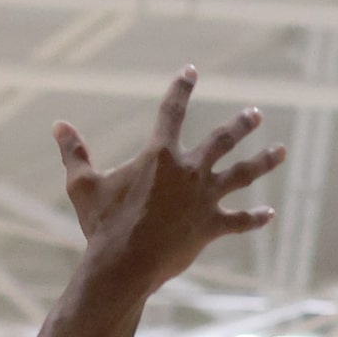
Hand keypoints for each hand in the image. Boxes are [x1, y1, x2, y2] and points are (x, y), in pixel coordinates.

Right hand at [55, 68, 285, 301]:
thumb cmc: (102, 225)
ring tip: (279, 151)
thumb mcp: (83, 186)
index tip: (191, 71)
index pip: (172, 112)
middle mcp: (190, 171)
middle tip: (254, 115)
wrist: (124, 265)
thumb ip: (73, 153)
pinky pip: (237, 221)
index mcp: (160, 156)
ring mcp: (204, 198)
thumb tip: (58, 125)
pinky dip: (252, 218)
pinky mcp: (210, 227)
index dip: (181, 89)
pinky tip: (268, 214)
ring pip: (242, 174)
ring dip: (262, 161)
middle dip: (240, 125)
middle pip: (222, 140)